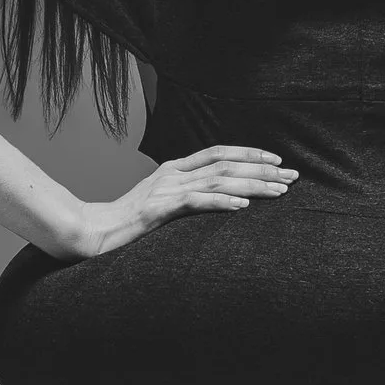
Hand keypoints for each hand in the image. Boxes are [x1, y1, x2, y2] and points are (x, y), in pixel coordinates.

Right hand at [70, 144, 297, 259]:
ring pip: (218, 180)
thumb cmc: (126, 223)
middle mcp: (172, 174)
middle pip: (226, 164)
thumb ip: (184, 196)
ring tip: (279, 191)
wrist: (92, 232)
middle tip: (292, 177)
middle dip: (263, 170)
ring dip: (252, 185)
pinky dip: (222, 202)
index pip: (219, 152)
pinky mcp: (158, 210)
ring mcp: (165, 190)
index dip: (250, 153)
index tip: (277, 161)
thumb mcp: (159, 203)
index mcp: (173, 169)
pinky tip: (243, 206)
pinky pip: (196, 202)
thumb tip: (216, 199)